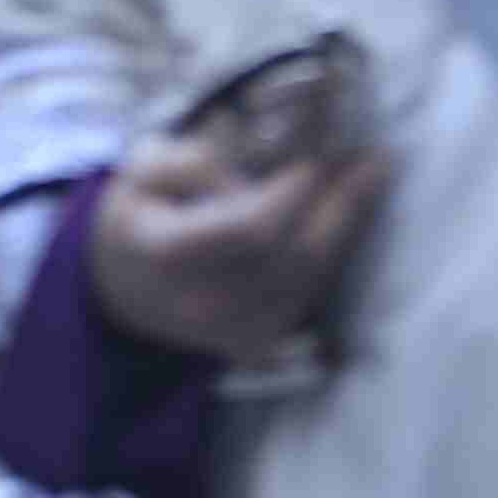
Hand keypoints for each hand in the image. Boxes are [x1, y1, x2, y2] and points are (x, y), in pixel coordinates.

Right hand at [89, 119, 387, 366]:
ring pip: (309, 282)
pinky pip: (307, 299)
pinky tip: (347, 215)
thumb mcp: (142, 167)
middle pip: (292, 259)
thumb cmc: (139, 212)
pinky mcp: (255, 346)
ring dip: (346, 227)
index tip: (319, 152)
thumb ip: (191, 160)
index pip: (248, 229)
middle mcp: (200, 306)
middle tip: (374, 158)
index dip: (292, 192)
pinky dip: (331, 256)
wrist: (124, 285)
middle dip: (339, 205)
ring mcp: (229, 335)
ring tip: (371, 175)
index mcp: (165, 254)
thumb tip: (253, 171)